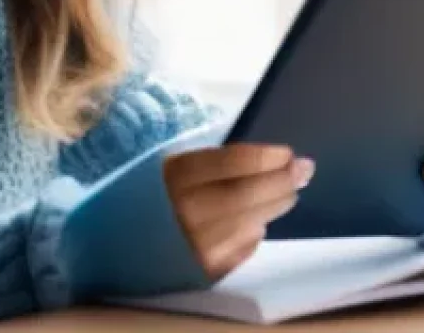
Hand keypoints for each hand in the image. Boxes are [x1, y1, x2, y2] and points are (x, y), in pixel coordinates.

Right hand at [163, 144, 313, 280]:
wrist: (118, 237)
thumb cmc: (155, 191)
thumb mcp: (176, 163)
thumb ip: (216, 160)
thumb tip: (269, 160)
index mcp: (177, 174)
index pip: (234, 162)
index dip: (267, 156)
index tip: (288, 152)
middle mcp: (186, 210)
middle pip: (247, 194)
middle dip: (282, 180)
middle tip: (304, 170)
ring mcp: (196, 244)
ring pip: (251, 223)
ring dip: (276, 205)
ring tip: (290, 192)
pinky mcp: (204, 270)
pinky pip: (243, 248)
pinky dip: (256, 231)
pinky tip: (260, 219)